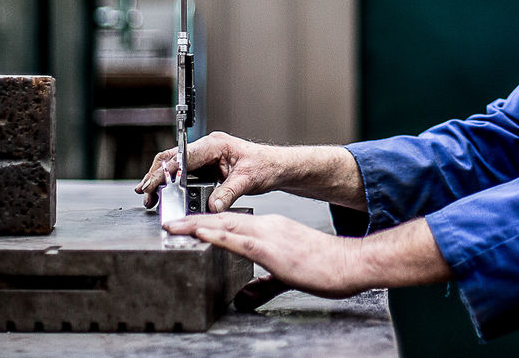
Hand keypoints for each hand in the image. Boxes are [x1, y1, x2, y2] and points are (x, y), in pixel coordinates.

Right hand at [135, 131, 276, 211]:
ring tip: (150, 198)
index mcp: (215, 144)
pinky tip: (164, 195)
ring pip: (175, 166)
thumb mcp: (248, 180)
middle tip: (145, 194)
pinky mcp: (206, 167)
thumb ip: (228, 194)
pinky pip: (183, 174)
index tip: (152, 185)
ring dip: (161, 181)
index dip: (165, 172)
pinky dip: (171, 184)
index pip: (182, 157)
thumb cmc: (266, 166)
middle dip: (156, 176)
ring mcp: (205, 156)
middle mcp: (207, 148)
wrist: (276, 167)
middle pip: (172, 159)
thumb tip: (211, 207)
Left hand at [165, 213, 365, 299]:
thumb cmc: (325, 267)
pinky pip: (239, 241)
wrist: (349, 262)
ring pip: (225, 226)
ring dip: (197, 225)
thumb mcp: (287, 277)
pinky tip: (201, 234)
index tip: (186, 226)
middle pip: (222, 221)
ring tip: (174, 226)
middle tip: (170, 222)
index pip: (232, 224)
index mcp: (271, 230)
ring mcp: (269, 235)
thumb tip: (245, 297)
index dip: (207, 224)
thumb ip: (264, 286)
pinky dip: (217, 236)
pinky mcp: (272, 249)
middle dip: (194, 221)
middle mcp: (267, 227)